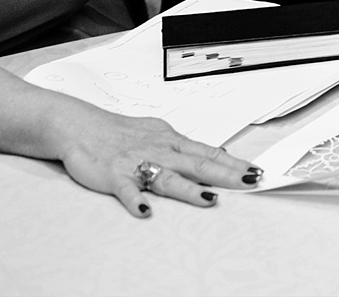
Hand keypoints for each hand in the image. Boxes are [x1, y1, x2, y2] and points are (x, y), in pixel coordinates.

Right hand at [53, 102, 257, 217]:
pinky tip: (146, 211)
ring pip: (167, 177)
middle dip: (226, 174)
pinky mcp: (113, 176)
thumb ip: (184, 148)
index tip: (256, 171)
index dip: (234, 163)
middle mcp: (160, 151)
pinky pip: (126, 190)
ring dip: (189, 190)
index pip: (210, 153)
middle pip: (198, 164)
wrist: (81, 126)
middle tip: (249, 182)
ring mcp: (137, 163)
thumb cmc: (121, 132)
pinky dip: (136, 200)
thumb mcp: (159, 134)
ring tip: (210, 200)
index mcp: (172, 142)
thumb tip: (215, 154)